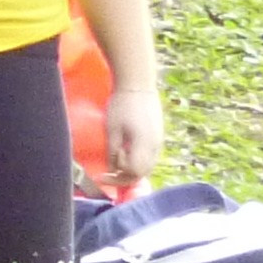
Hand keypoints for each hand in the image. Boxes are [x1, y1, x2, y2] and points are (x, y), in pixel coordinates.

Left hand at [100, 83, 164, 197]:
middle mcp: (155, 146)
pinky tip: (126, 154)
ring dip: (132, 170)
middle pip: (143, 173)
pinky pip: (150, 157)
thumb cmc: (122, 104)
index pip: (134, 173)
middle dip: (124, 177)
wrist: (138, 84)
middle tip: (108, 174)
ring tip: (116, 164)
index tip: (103, 174)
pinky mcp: (158, 136)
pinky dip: (138, 162)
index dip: (118, 178)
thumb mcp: (112, 129)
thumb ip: (113, 151)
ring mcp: (159, 141)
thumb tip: (112, 169)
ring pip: (148, 166)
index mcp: (143, 145)